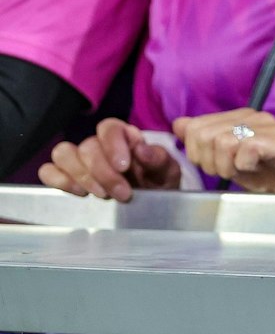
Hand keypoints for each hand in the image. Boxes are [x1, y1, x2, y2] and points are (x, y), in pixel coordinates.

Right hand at [38, 118, 178, 200]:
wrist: (152, 206)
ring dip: (81, 176)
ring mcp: (79, 160)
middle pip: (87, 146)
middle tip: (123, 193)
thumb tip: (141, 148)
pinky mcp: (65, 176)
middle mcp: (98, 145)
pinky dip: (59, 180)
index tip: (124, 167)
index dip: (113, 144)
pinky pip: (48, 170)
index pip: (109, 127)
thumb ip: (158, 158)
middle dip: (104, 173)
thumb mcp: (168, 172)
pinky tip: (79, 193)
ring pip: (63, 154)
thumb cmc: (159, 183)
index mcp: (124, 137)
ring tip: (102, 195)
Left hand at [172, 109, 274, 194]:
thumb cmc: (267, 175)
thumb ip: (204, 142)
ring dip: (226, 166)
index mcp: (239, 116)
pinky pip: (245, 149)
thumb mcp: (228, 160)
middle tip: (228, 172)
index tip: (214, 166)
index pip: (194, 126)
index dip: (195, 152)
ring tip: (242, 171)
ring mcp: (269, 127)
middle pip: (204, 134)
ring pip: (222, 141)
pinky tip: (256, 169)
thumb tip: (179, 123)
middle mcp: (254, 116)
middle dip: (209, 161)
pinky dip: (244, 166)